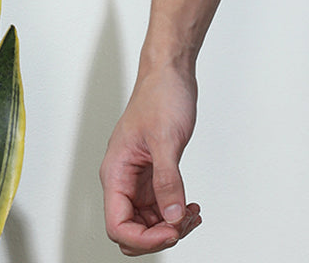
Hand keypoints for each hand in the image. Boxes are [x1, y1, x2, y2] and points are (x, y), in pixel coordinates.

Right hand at [100, 65, 202, 253]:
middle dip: (158, 234)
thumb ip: (168, 181)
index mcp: (116, 172)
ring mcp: (139, 178)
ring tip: (193, 213)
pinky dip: (176, 212)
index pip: (118, 225)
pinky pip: (161, 206)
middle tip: (184, 222)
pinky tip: (192, 207)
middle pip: (131, 230)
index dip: (144, 237)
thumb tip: (173, 217)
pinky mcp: (154, 173)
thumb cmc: (161, 95)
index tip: (171, 231)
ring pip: (148, 221)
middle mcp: (123, 179)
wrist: (170, 72)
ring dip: (171, 225)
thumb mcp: (166, 139)